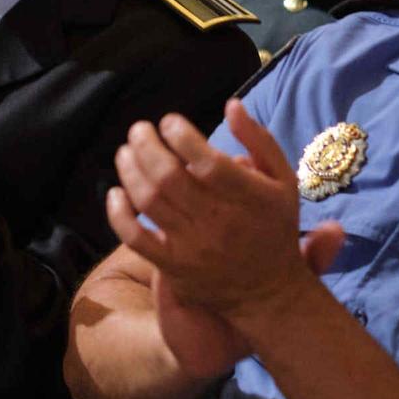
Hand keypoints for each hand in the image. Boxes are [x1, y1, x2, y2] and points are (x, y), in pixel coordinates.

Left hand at [105, 99, 339, 334]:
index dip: (181, 135)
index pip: (206, 161)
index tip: (169, 122)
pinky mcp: (173, 266)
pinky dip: (119, 214)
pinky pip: (136, 238)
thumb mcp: (283, 181)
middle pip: (169, 177)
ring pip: (149, 201)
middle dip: (146, 145)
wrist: (269, 292)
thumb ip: (259, 140)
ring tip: (125, 151)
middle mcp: (218, 221)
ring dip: (130, 170)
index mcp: (247, 197)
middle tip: (139, 129)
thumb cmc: (273, 227)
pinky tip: (116, 193)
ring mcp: (193, 246)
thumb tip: (230, 105)